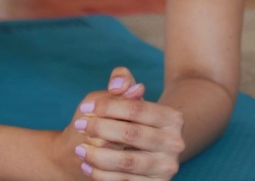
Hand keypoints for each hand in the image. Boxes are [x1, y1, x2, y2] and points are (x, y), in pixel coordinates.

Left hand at [70, 67, 184, 179]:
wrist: (138, 153)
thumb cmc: (127, 121)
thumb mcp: (124, 99)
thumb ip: (121, 82)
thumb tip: (118, 83)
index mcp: (172, 118)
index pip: (137, 109)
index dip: (108, 107)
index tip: (85, 108)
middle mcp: (175, 143)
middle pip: (131, 134)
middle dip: (100, 129)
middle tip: (79, 126)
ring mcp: (166, 167)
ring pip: (127, 161)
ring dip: (97, 155)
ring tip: (80, 149)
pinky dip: (101, 174)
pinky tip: (87, 166)